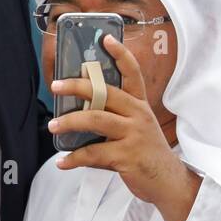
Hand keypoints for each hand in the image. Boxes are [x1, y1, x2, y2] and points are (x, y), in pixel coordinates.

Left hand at [49, 34, 201, 220]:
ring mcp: (133, 135)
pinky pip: (93, 154)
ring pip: (95, 120)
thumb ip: (115, 116)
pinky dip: (74, 159)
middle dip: (77, 87)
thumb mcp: (137, 128)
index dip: (120, 54)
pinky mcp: (127, 156)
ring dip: (69, 122)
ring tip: (52, 126)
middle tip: (55, 86)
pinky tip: (62, 162)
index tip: (105, 39)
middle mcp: (138, 115)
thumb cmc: (146, 152)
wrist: (168, 182)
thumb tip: (79, 110)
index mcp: (139, 105)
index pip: (132, 73)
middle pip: (105, 93)